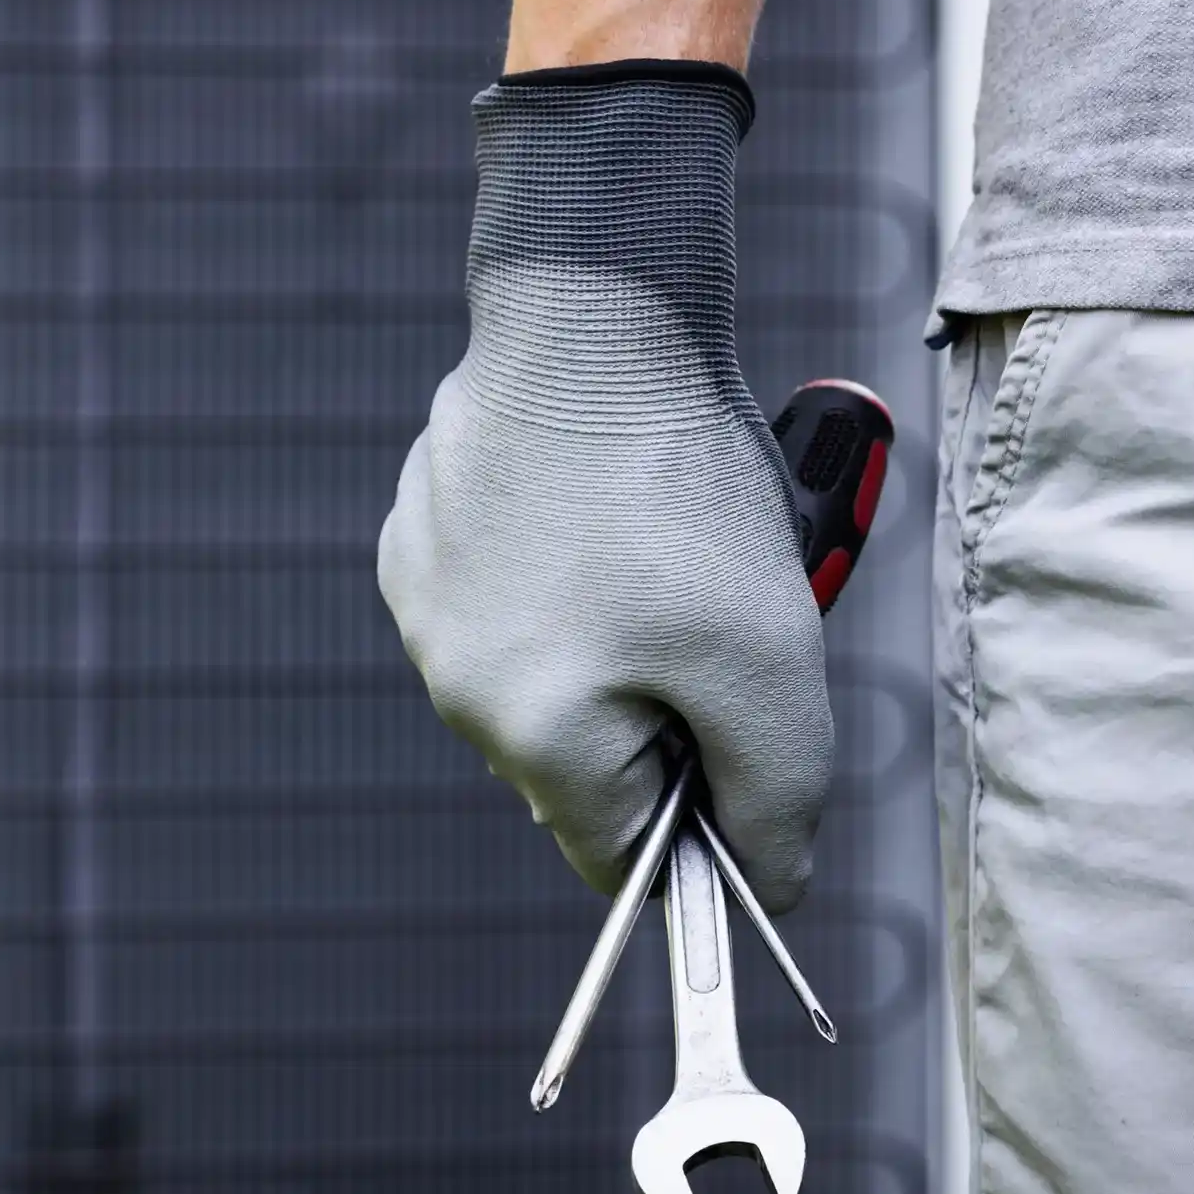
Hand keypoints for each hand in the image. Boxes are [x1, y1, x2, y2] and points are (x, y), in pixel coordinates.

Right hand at [377, 70, 831, 911]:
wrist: (592, 312)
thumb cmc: (680, 487)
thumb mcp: (770, 662)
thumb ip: (778, 797)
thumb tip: (772, 881)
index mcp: (528, 737)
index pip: (618, 859)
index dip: (696, 828)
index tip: (740, 756)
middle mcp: (450, 687)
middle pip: (582, 763)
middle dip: (661, 715)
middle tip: (714, 621)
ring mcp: (422, 607)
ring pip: (542, 677)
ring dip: (609, 642)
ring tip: (656, 546)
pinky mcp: (415, 534)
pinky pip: (503, 598)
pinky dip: (557, 575)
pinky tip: (594, 505)